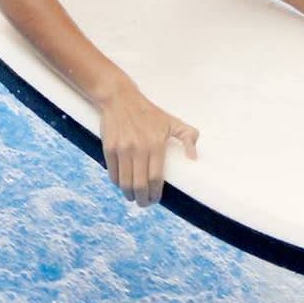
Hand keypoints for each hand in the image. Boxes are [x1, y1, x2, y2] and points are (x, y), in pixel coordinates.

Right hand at [99, 87, 198, 207]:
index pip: (155, 178)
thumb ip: (188, 137)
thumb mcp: (172, 121)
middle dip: (142, 199)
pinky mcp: (109, 148)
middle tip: (144, 203)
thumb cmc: (149, 112)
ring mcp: (122, 149)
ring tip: (133, 197)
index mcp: (155, 145)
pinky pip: (113, 173)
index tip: (156, 199)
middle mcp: (139, 148)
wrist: (120, 99)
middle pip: (139, 184)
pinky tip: (122, 185)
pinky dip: (117, 183)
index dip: (156, 193)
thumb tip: (194, 157)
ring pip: (124, 182)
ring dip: (129, 194)